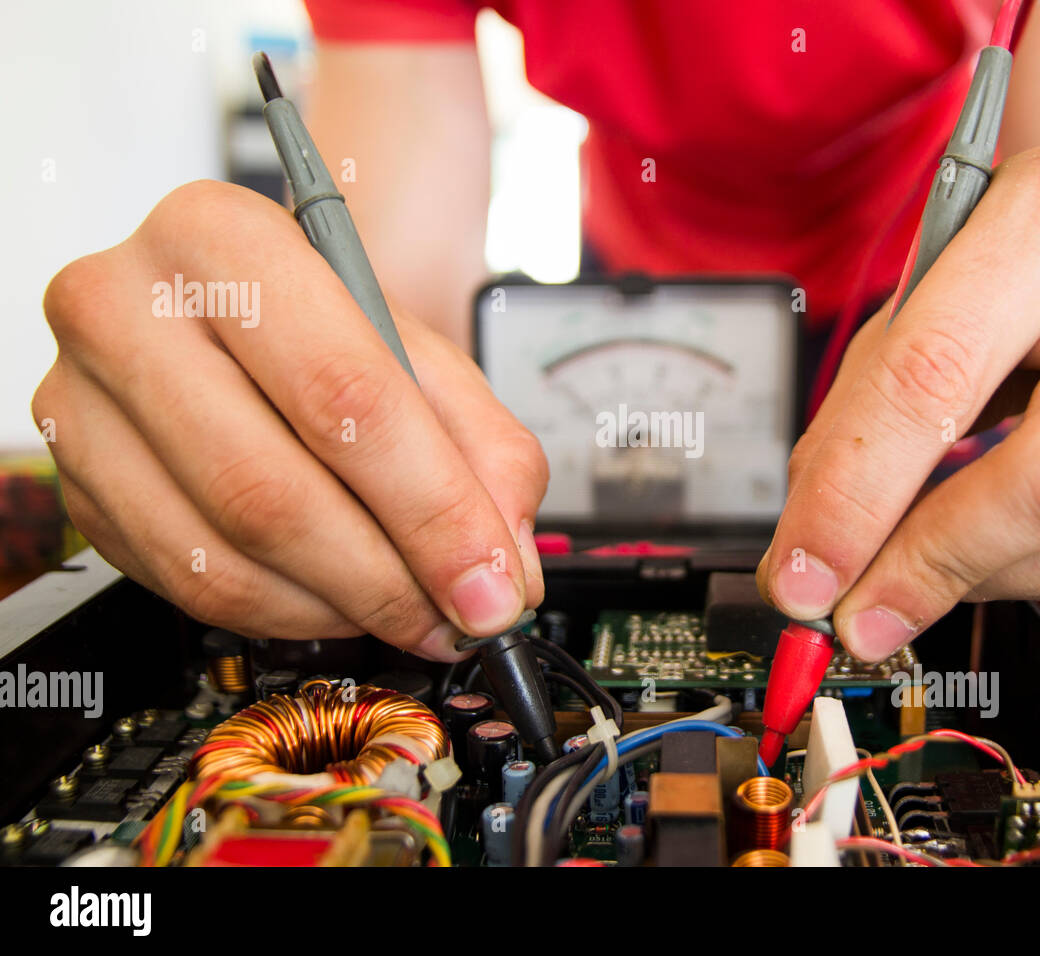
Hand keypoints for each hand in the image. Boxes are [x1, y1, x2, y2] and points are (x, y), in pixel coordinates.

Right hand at [33, 180, 546, 659]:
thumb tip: (505, 569)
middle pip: (271, 488)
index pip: (342, 392)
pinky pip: (189, 584)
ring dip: (343, 607)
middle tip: (461, 613)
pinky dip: (288, 613)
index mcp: (222, 238)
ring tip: (412, 610)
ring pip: (226, 554)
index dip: (432, 509)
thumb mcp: (427, 357)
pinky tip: (341, 599)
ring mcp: (83, 402)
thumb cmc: (330, 328)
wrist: (247, 314)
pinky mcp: (78, 484)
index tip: (492, 583)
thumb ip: (485, 451)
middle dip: (390, 578)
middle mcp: (125, 308)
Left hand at [758, 142, 1039, 661]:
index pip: (938, 377)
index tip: (803, 576)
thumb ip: (855, 427)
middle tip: (855, 610)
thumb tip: (813, 559)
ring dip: (981, 578)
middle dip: (933, 564)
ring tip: (915, 564)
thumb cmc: (998, 268)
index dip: (857, 496)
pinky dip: (1034, 569)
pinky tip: (987, 543)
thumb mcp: (907, 311)